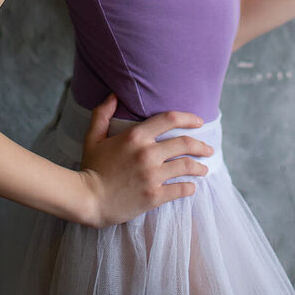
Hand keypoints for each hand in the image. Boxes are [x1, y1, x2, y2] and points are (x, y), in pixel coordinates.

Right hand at [76, 93, 212, 227]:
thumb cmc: (91, 168)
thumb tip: (113, 95)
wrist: (86, 199)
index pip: (170, 119)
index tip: (199, 122)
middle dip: (202, 146)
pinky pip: (181, 189)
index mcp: (135, 136)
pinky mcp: (154, 196)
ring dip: (200, 167)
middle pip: (185, 144)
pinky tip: (191, 187)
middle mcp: (147, 153)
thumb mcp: (93, 137)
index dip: (188, 118)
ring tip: (204, 169)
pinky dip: (190, 188)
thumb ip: (102, 114)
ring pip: (187, 166)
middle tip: (208, 149)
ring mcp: (152, 176)